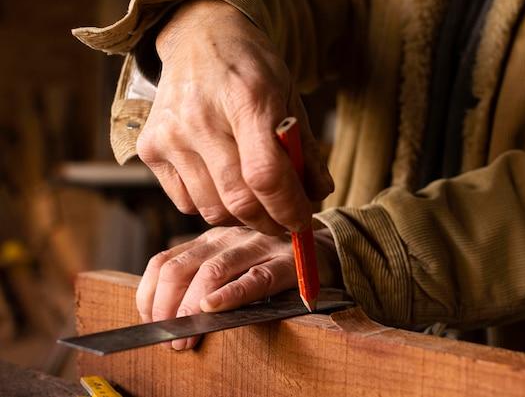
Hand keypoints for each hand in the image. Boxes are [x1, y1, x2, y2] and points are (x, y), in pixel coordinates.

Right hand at [135, 0, 333, 234]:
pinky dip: (211, 206)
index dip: (288, 208)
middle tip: (285, 222)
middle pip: (238, 200)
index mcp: (246, 97)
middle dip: (269, 222)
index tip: (303, 221)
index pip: (265, 174)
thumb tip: (318, 194)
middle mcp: (200, 117)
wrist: (199, 38)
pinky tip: (223, 186)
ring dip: (241, 217)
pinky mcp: (149, 149)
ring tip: (256, 202)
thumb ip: (305, 147)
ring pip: (211, 209)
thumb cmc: (250, 69)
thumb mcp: (288, 96)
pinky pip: (186, 202)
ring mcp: (170, 135)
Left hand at [135, 226, 340, 350]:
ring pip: (212, 271)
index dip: (149, 296)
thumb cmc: (270, 267)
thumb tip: (162, 317)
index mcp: (211, 239)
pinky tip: (215, 309)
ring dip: (192, 308)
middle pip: (180, 268)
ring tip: (188, 337)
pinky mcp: (288, 263)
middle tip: (171, 340)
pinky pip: (256, 279)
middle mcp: (229, 237)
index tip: (150, 324)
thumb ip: (201, 281)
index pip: (164, 262)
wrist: (322, 254)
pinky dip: (231, 295)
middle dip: (167, 308)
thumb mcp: (230, 267)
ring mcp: (258, 246)